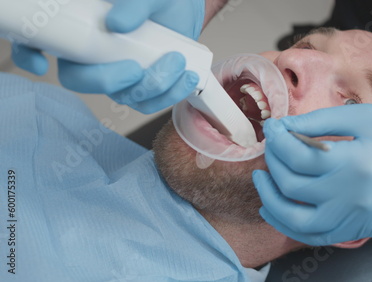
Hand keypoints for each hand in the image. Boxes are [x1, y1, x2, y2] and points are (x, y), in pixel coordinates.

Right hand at [10, 0, 204, 113]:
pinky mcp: (143, 84)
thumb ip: (133, 2)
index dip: (29, 54)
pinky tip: (186, 77)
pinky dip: (170, 94)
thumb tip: (117, 23)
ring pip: (121, 95)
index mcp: (80, 29)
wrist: (184, 5)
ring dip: (151, 86)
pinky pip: (149, 102)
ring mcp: (119, 71)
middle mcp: (93, 54)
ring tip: (176, 61)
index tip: (41, 61)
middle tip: (134, 67)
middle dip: (107, 81)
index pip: (37, 42)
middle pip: (80, 80)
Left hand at [253, 104, 371, 244]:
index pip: (297, 155)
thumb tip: (283, 127)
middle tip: (271, 147)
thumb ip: (319, 122)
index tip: (273, 128)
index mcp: (353, 162)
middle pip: (291, 185)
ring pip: (294, 220)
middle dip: (272, 163)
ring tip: (262, 180)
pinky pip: (312, 236)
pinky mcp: (354, 230)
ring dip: (270, 200)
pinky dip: (287, 225)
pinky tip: (274, 209)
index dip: (277, 140)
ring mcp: (352, 218)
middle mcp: (350, 196)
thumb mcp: (363, 117)